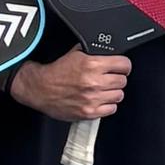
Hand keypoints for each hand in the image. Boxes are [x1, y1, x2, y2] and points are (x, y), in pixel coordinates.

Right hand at [11, 50, 129, 123]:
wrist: (40, 88)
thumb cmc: (56, 72)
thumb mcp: (75, 54)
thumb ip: (93, 53)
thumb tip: (109, 52)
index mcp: (92, 64)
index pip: (124, 65)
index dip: (123, 65)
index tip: (122, 67)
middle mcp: (94, 82)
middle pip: (122, 81)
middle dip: (117, 78)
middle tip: (110, 78)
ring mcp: (92, 99)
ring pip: (119, 95)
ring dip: (113, 92)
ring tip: (103, 89)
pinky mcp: (89, 112)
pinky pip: (111, 109)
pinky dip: (107, 105)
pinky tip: (100, 100)